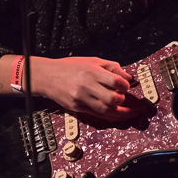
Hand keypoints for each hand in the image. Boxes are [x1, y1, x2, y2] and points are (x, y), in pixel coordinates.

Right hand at [10, 55, 137, 121]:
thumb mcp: (91, 61)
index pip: (116, 81)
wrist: (47, 76)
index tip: (127, 85)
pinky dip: (110, 116)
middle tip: (125, 98)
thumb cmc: (70, 67)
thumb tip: (128, 77)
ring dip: (121, 112)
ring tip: (129, 112)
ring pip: (106, 110)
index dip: (125, 85)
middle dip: (123, 99)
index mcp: (92, 71)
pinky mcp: (77, 108)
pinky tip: (117, 115)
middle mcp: (87, 86)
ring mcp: (81, 99)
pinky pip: (97, 115)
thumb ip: (111, 67)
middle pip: (113, 98)